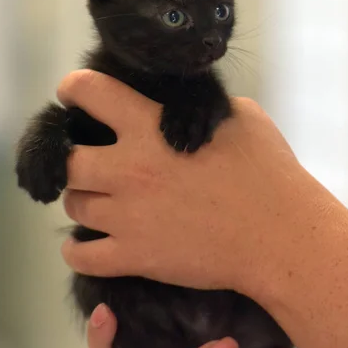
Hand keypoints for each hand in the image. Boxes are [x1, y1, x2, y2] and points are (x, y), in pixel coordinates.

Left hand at [59, 70, 337, 302]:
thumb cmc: (269, 173)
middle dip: (74, 160)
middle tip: (92, 164)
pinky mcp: (135, 256)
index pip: (88, 92)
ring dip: (82, 201)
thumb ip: (197, 106)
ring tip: (99, 203)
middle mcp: (129, 168)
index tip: (75, 98)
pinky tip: (85, 244)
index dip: (74, 90)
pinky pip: (80, 257)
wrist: (280, 236)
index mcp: (151, 126)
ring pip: (73, 204)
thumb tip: (180, 102)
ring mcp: (128, 215)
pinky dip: (77, 250)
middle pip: (67, 160)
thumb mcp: (239, 118)